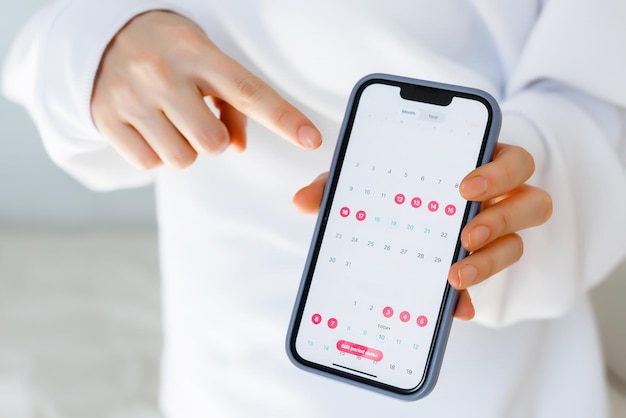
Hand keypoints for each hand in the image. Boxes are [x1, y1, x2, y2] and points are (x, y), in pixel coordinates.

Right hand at [91, 11, 320, 168]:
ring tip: (171, 121)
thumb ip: (232, 105)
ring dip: (185, 149)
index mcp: (197, 53)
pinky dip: (157, 154)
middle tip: (198, 117)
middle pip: (213, 143)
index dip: (283, 118)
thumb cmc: (171, 53)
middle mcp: (162, 73)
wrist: (104, 38)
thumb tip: (238, 148)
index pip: (248, 91)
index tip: (312, 139)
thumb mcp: (206, 62)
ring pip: (182, 159)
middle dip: (214, 140)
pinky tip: (150, 127)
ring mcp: (130, 97)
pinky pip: (150, 164)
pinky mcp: (106, 119)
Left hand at [292, 144, 552, 319]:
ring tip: (454, 274)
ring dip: (492, 261)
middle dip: (502, 216)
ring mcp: (494, 234)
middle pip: (530, 200)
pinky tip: (452, 310)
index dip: (497, 172)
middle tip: (464, 232)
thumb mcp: (368, 182)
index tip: (463, 186)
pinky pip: (490, 284)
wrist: (403, 220)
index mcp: (475, 166)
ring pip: (519, 244)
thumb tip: (303, 202)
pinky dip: (472, 298)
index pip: (509, 159)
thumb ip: (339, 184)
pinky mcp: (481, 265)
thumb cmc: (395, 187)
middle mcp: (496, 200)